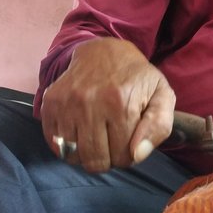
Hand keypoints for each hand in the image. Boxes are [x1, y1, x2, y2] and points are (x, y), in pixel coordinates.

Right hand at [40, 37, 175, 172]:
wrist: (104, 51)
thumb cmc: (136, 77)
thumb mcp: (161, 94)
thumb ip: (159, 125)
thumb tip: (137, 155)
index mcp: (122, 103)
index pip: (123, 157)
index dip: (129, 154)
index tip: (130, 139)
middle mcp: (91, 104)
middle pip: (96, 161)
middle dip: (108, 157)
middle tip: (113, 139)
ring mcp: (67, 104)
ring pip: (74, 156)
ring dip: (86, 154)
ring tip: (97, 136)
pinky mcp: (50, 104)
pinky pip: (55, 145)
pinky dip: (67, 147)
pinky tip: (80, 132)